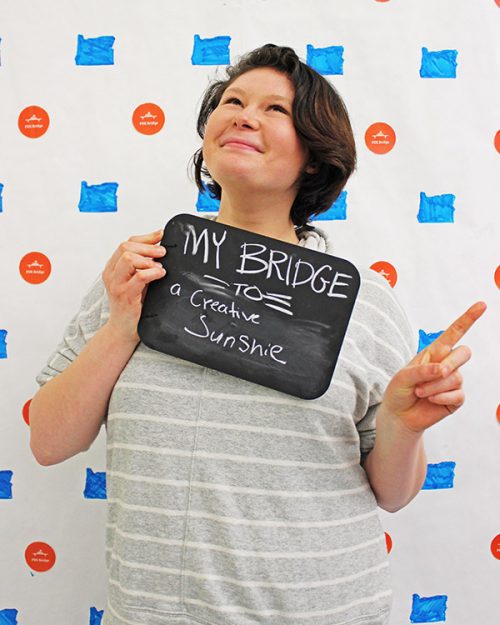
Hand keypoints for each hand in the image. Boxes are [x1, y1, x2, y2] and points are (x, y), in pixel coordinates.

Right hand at [102, 229, 166, 342]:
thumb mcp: (138, 281)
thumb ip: (145, 265)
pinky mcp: (124, 295)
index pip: (126, 243)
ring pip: (128, 258)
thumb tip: (162, 247)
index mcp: (113, 267)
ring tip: (159, 269)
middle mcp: (111, 274)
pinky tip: (160, 275)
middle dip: (148, 247)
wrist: (124, 330)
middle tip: (163, 253)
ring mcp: (116, 284)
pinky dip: (152, 272)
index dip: (146, 238)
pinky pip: (139, 277)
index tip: (161, 235)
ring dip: (148, 260)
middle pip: (126, 247)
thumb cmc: (134, 305)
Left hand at [379, 301, 486, 433]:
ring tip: (420, 392)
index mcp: (433, 352)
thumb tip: (442, 370)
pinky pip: (458, 394)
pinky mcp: (455, 398)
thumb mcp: (403, 376)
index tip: (481, 305)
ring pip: (456, 377)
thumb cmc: (399, 391)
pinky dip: (441, 397)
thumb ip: (422, 370)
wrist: (398, 415)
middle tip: (436, 373)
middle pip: (464, 353)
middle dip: (451, 362)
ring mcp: (452, 381)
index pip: (454, 333)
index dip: (468, 319)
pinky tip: (430, 400)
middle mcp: (446, 364)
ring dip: (435, 386)